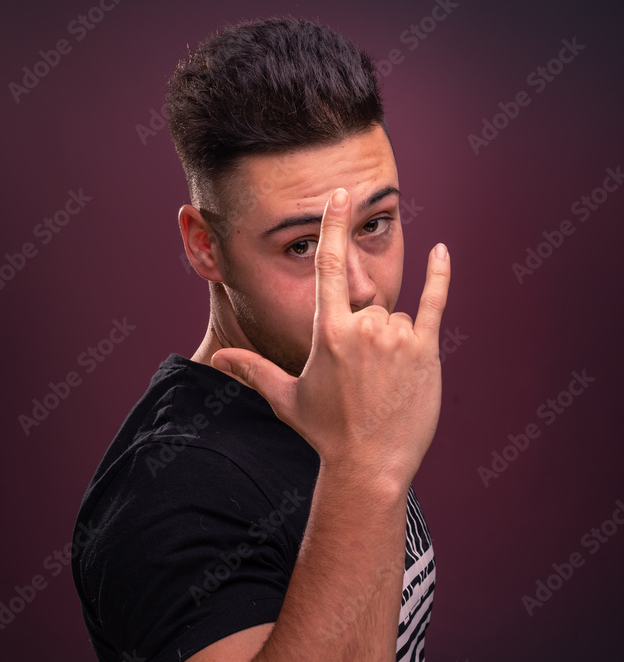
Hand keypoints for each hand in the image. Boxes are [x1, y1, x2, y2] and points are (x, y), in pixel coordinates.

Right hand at [211, 187, 450, 486]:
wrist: (370, 466)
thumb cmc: (326, 433)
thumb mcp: (287, 398)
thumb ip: (254, 370)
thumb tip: (219, 359)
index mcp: (327, 333)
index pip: (327, 267)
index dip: (333, 227)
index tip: (338, 195)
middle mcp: (363, 328)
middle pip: (366, 305)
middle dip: (363, 333)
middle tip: (361, 377)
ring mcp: (397, 338)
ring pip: (394, 318)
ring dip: (389, 341)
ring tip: (383, 383)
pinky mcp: (426, 351)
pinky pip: (434, 303)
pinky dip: (440, 277)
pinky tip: (443, 250)